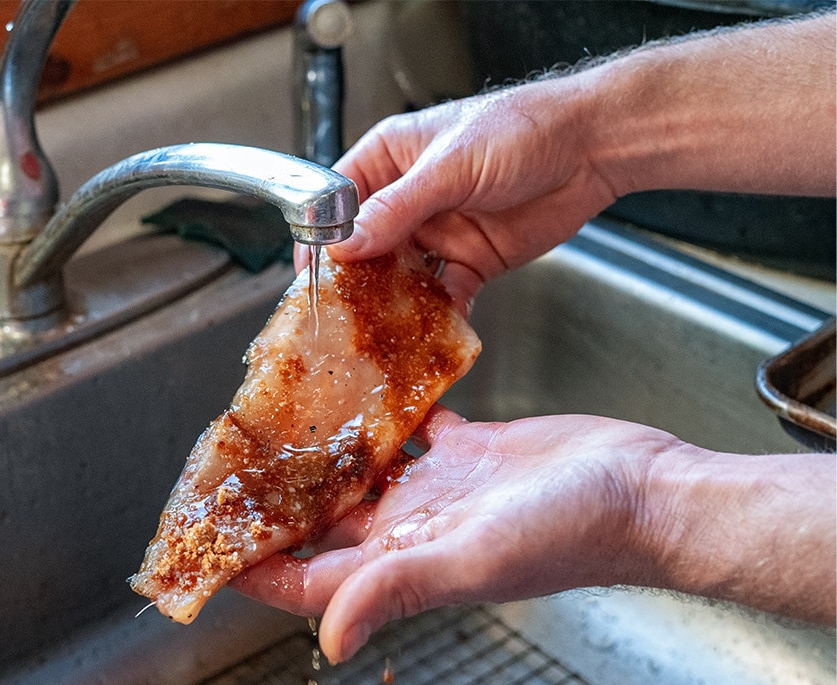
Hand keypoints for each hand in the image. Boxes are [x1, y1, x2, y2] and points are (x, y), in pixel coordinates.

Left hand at [231, 406, 679, 663]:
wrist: (642, 490)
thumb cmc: (571, 533)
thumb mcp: (473, 559)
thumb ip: (397, 588)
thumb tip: (330, 642)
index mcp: (404, 562)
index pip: (310, 576)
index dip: (259, 569)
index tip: (211, 553)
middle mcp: (413, 530)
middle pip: (324, 524)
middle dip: (278, 504)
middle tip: (231, 472)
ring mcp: (439, 490)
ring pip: (361, 473)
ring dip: (322, 453)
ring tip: (278, 420)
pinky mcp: (469, 451)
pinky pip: (411, 430)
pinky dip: (384, 410)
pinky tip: (361, 381)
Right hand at [296, 81, 619, 308]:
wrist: (591, 149)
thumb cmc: (522, 130)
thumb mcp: (450, 166)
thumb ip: (396, 210)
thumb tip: (346, 245)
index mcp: (392, 160)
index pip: (339, 202)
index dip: (323, 239)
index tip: (312, 276)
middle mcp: (409, 198)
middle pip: (366, 247)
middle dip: (354, 281)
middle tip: (338, 316)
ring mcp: (439, 232)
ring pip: (401, 276)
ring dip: (391, 303)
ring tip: (375, 333)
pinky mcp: (471, 260)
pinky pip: (444, 295)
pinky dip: (436, 316)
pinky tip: (427, 334)